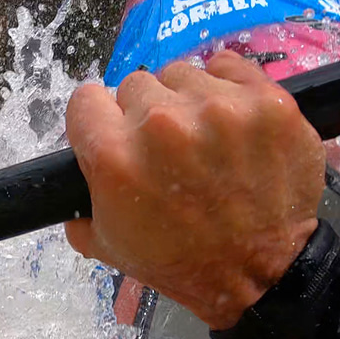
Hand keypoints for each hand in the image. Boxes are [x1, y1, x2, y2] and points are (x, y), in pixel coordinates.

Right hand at [65, 51, 324, 328]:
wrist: (259, 273)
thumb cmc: (178, 261)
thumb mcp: (104, 243)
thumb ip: (77, 199)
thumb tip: (74, 172)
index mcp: (114, 155)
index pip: (86, 99)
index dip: (99, 121)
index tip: (117, 136)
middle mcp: (161, 123)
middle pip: (135, 85)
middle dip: (145, 115)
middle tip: (168, 150)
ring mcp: (218, 107)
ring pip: (181, 75)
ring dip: (186, 101)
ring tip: (204, 138)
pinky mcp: (265, 101)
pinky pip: (228, 65)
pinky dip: (227, 87)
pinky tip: (231, 118)